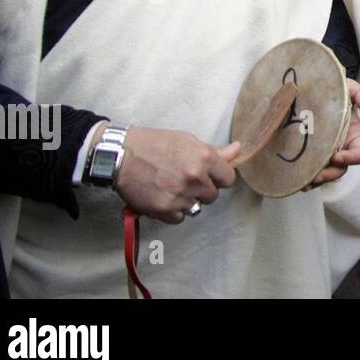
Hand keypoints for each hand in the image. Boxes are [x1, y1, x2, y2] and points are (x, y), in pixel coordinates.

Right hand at [113, 127, 237, 223]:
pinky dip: (173, 212)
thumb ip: (214, 151)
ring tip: (173, 189)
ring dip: (187, 201)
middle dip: (202, 190)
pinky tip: (164, 198)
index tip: (209, 176)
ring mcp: (180, 195)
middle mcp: (194, 178)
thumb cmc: (155, 144)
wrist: (121, 155)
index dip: (218, 178)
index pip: (228, 179)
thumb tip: (238, 149)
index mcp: (204, 158)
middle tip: (184, 180)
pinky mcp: (164, 209)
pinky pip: (179, 218)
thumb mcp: (187, 141)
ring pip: (197, 208)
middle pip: (212, 196)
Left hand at [307, 79, 359, 188]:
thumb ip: (359, 92)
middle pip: (340, 169)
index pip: (358, 154)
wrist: (314, 92)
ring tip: (302, 181)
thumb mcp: (348, 88)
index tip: (335, 156)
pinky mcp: (311, 155)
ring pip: (325, 173)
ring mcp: (326, 153)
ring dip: (315, 179)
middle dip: (329, 174)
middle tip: (315, 175)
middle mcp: (341, 148)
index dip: (349, 158)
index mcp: (353, 136)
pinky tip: (294, 179)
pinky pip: (311, 172)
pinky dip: (303, 179)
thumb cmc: (334, 92)